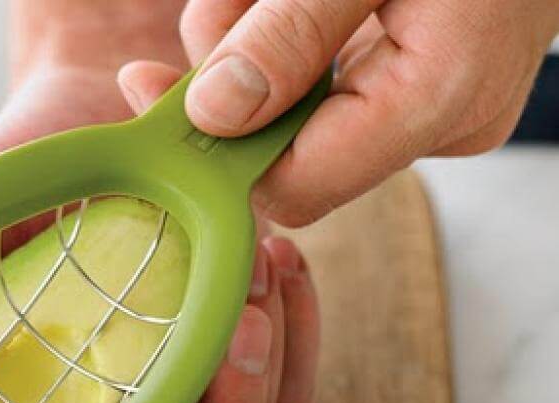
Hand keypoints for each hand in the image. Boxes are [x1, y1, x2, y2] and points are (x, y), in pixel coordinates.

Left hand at [136, 0, 558, 226]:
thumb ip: (289, 33)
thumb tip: (214, 114)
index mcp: (440, 94)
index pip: (297, 185)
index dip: (219, 154)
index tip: (155, 94)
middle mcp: (446, 124)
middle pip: (295, 155)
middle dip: (239, 89)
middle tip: (222, 12)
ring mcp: (441, 115)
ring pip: (308, 122)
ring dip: (263, 58)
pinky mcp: (429, 97)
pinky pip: (338, 97)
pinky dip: (299, 53)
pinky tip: (300, 4)